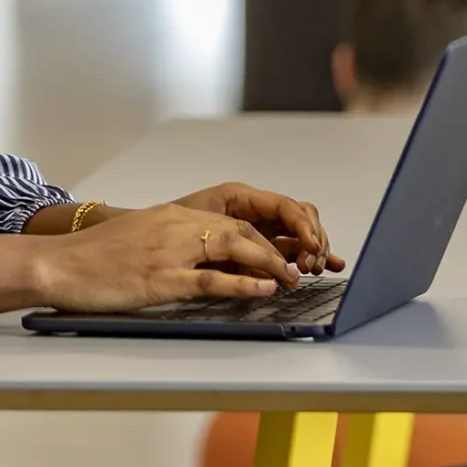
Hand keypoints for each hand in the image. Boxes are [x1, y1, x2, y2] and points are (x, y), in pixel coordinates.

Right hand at [31, 204, 296, 313]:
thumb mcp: (136, 239)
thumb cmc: (91, 258)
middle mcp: (174, 226)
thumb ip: (166, 243)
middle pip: (239, 229)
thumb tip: (194, 261)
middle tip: (294, 267)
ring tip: (291, 278)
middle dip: (273, 248)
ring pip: (234, 247)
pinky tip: (264, 288)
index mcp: (169, 216)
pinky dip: (243, 284)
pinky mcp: (161, 278)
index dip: (260, 238)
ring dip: (269, 263)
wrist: (57, 263)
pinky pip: (212, 279)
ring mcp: (169, 250)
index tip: (278, 254)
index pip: (229, 221)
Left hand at [170, 183, 343, 275]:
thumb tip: (265, 266)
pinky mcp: (254, 250)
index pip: (285, 206)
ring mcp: (256, 229)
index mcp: (240, 198)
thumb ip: (232, 241)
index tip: (311, 247)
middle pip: (299, 217)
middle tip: (310, 264)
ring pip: (298, 234)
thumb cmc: (163, 230)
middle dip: (312, 238)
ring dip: (312, 249)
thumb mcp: (197, 227)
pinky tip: (327, 266)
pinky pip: (287, 250)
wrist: (139, 245)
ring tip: (314, 269)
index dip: (304, 226)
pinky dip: (307, 256)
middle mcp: (253, 210)